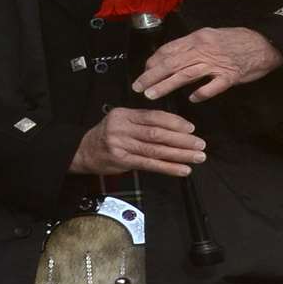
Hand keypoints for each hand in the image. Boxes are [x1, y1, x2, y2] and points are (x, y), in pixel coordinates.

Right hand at [71, 108, 205, 177]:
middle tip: (200, 144)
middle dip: (182, 140)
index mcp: (125, 114)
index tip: (191, 129)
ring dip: (179, 154)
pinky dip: (168, 167)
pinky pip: (150, 164)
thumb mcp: (122, 121)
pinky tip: (182, 169)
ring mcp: (121, 145)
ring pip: (156, 150)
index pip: (154, 116)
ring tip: (196, 157)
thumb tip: (176, 128)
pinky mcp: (122, 161)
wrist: (82, 151)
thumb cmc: (108, 135)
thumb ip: (144, 122)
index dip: (175, 122)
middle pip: (157, 134)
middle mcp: (122, 128)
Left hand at [132, 27, 282, 102]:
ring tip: (151, 95)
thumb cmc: (237, 40)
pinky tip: (192, 100)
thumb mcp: (211, 35)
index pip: (169, 50)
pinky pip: (212, 86)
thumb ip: (193, 46)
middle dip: (152, 75)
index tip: (144, 71)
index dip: (154, 61)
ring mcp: (217, 63)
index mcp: (198, 38)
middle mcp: (204, 49)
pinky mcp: (230, 76)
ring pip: (185, 75)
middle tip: (138, 86)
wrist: (265, 43)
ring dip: (166, 85)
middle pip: (172, 63)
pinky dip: (201, 93)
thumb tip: (173, 56)